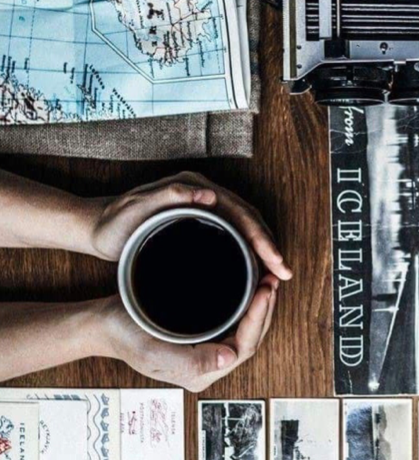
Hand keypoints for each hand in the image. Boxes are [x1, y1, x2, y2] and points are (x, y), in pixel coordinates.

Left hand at [86, 171, 292, 280]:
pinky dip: (248, 248)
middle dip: (269, 245)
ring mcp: (202, 205)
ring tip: (277, 272)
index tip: (274, 259)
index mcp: (194, 187)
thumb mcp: (136, 210)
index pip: (238, 211)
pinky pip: (232, 232)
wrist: (95, 227)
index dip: (260, 236)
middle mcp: (202, 192)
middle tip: (283, 272)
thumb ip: (169, 195)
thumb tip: (209, 193)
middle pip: (247, 218)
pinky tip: (254, 266)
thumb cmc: (113, 223)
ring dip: (263, 248)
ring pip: (244, 225)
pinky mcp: (199, 220)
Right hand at [95, 276, 279, 391]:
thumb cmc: (123, 335)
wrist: (103, 323)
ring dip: (260, 305)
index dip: (257, 320)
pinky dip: (247, 301)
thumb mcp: (152, 351)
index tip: (263, 293)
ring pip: (246, 328)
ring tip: (268, 279)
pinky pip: (235, 318)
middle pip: (251, 338)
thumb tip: (228, 360)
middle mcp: (210, 364)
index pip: (243, 348)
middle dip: (265, 309)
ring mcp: (209, 349)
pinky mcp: (206, 333)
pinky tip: (252, 283)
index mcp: (201, 374)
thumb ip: (190, 361)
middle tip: (272, 279)